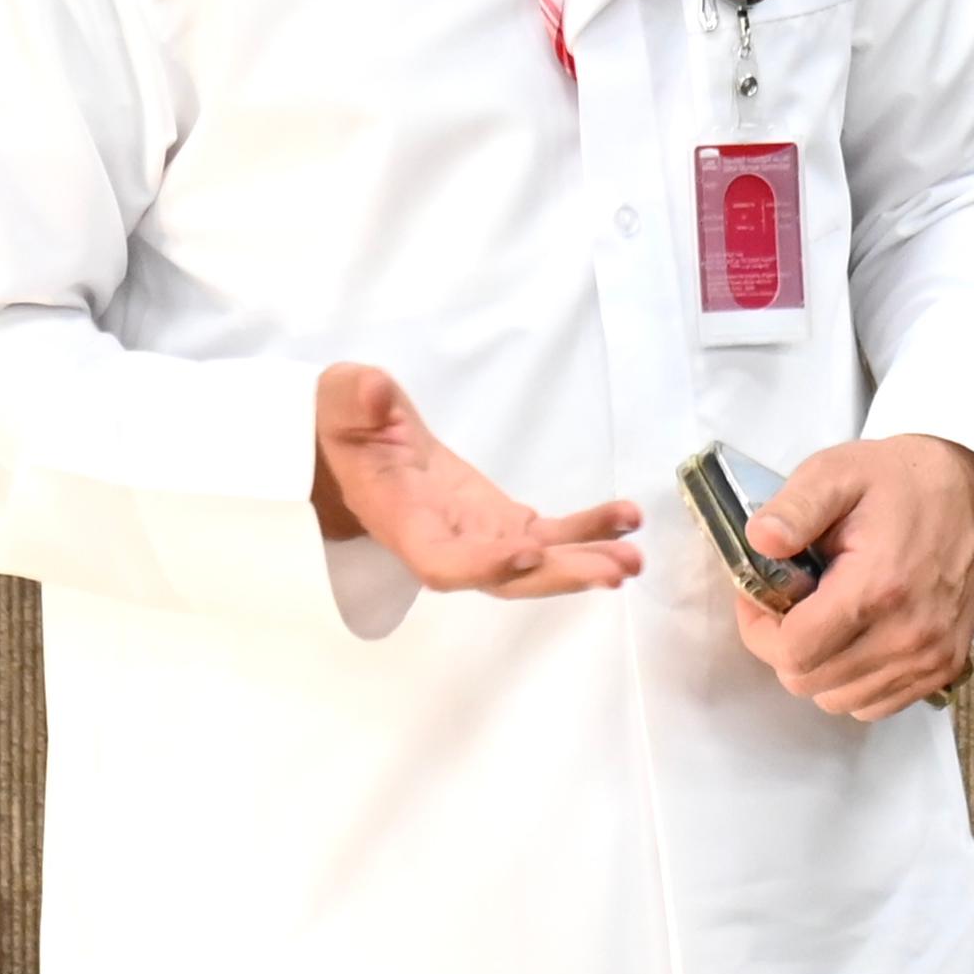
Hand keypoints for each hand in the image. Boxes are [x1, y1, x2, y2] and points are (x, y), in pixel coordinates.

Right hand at [310, 363, 643, 598]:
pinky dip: (587, 530)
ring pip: (534, 562)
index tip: (526, 549)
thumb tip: (375, 395)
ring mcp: (477, 535)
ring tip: (631, 555)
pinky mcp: (500, 521)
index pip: (443, 563)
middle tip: (611, 570)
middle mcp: (444, 542)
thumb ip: (357, 398)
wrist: (359, 447)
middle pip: (504, 578)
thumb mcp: (341, 400)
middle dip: (558, 577)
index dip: (483, 564)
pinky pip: (548, 534)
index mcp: (402, 521)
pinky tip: (624, 520)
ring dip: (584, 560)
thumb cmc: (346, 426)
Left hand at [732, 435, 973, 719]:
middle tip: (789, 608)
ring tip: (824, 621)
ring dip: (819, 668)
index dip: (760, 631)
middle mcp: (909, 633)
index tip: (759, 601)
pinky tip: (854, 640)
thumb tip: (759, 541)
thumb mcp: (835, 473)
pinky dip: (854, 683)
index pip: (793, 652)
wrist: (961, 486)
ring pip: (841, 701)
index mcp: (876, 586)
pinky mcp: (946, 666)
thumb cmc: (893, 480)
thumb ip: (794, 509)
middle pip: (811, 682)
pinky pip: (878, 704)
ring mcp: (932, 656)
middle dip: (785, 649)